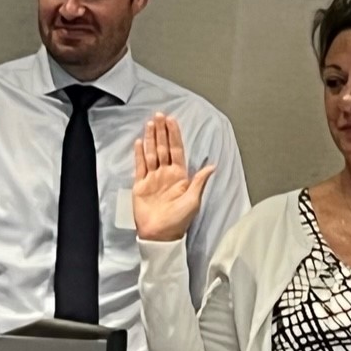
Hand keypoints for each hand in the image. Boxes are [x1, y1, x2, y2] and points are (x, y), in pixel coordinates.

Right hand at [131, 114, 214, 242]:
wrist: (160, 234)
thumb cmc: (179, 221)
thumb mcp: (193, 200)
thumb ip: (200, 181)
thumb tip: (212, 166)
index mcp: (180, 176)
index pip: (177, 150)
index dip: (174, 135)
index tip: (172, 121)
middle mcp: (166, 174)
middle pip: (163, 147)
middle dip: (162, 131)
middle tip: (159, 115)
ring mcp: (153, 178)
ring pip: (151, 153)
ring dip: (150, 138)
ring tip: (150, 124)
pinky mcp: (141, 185)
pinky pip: (140, 166)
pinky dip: (139, 154)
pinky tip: (139, 143)